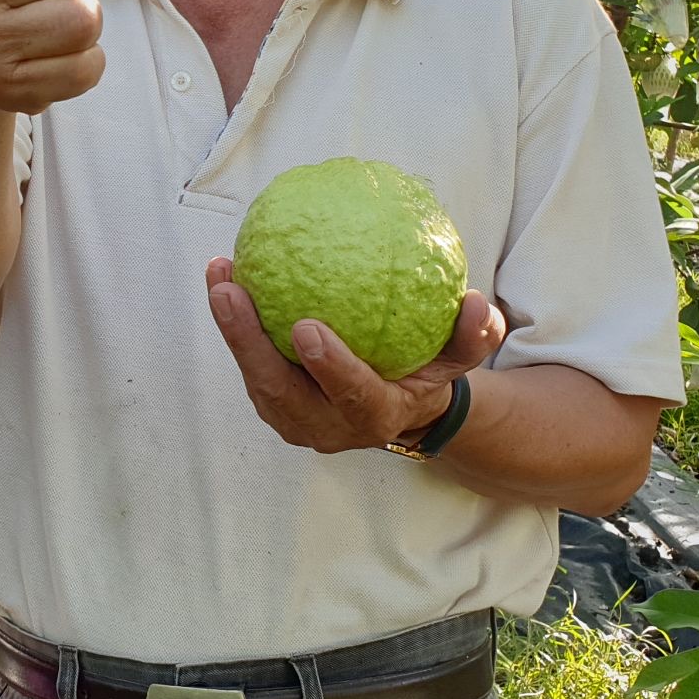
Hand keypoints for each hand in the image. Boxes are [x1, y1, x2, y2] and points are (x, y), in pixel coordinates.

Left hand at [206, 257, 506, 453]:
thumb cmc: (426, 374)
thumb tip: (477, 301)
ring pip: (255, 376)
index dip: (329, 367)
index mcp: (375, 417)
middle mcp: (326, 427)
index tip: (307, 328)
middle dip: (249, 344)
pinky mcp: (272, 402)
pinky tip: (225, 271)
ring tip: (221, 272)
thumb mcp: (456, 362)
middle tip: (231, 291)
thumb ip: (471, 336)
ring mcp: (293, 419)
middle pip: (279, 392)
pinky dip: (234, 320)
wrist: (397, 411)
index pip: (352, 396)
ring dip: (231, 327)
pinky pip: (249, 359)